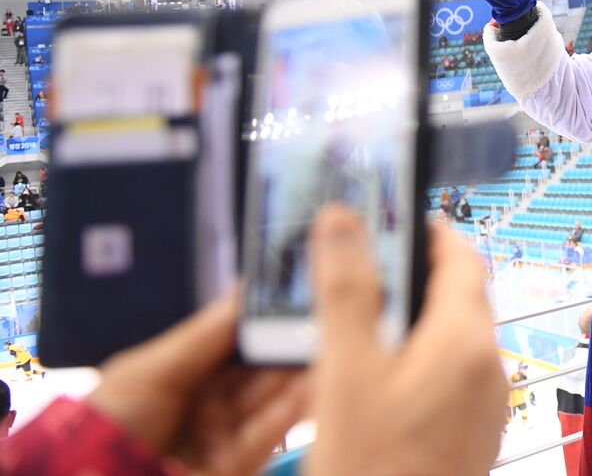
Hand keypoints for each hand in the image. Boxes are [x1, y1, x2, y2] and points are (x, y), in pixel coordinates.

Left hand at [87, 294, 308, 475]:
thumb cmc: (104, 424)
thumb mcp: (151, 368)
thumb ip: (206, 333)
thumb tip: (246, 288)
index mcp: (185, 372)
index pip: (239, 338)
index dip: (269, 316)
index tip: (299, 291)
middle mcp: (210, 402)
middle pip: (262, 366)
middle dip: (292, 341)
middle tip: (325, 313)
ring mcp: (224, 434)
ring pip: (273, 396)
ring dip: (302, 370)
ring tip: (333, 339)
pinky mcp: (236, 465)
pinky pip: (270, 432)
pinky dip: (295, 408)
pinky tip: (316, 380)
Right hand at [306, 206, 505, 475]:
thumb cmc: (374, 471)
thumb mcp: (345, 375)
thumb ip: (347, 291)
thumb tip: (344, 218)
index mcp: (466, 342)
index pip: (460, 255)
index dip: (423, 228)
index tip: (386, 217)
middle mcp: (487, 370)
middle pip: (455, 295)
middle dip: (408, 275)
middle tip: (355, 267)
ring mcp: (483, 407)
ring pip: (448, 338)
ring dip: (407, 320)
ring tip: (349, 323)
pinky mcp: (469, 437)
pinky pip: (445, 378)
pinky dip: (412, 361)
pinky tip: (366, 380)